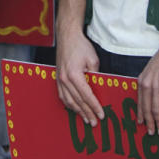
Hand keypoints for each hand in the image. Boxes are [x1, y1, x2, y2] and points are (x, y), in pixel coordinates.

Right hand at [55, 0, 103, 125]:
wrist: (67, 36)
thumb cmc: (81, 46)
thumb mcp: (93, 60)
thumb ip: (95, 76)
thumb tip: (98, 88)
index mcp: (74, 75)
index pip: (86, 96)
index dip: (94, 106)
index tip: (101, 114)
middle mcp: (65, 79)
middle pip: (77, 101)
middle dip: (87, 112)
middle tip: (94, 122)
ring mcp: (59, 79)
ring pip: (68, 101)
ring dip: (77, 111)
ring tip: (85, 119)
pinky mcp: (57, 77)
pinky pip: (62, 95)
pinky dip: (69, 104)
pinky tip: (74, 108)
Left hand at [137, 40, 158, 134]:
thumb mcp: (154, 71)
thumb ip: (153, 82)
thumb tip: (156, 95)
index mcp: (142, 80)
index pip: (139, 101)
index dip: (141, 114)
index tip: (141, 124)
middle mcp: (146, 83)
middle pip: (146, 107)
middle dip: (149, 122)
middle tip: (152, 133)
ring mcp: (156, 85)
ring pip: (155, 109)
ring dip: (158, 122)